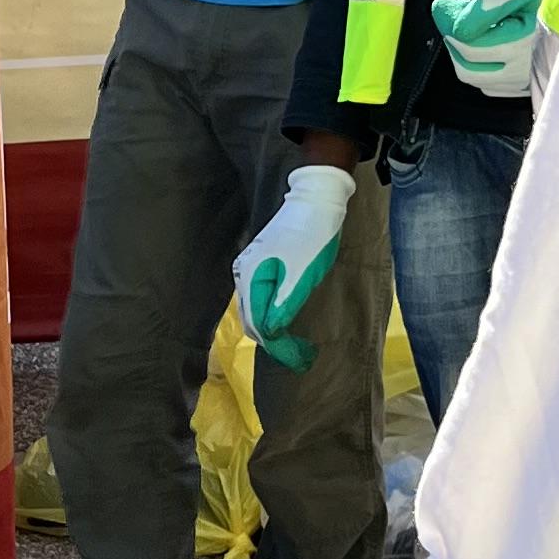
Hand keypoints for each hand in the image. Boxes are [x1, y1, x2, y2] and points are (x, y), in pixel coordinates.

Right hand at [234, 165, 354, 371]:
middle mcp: (244, 274)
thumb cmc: (312, 236)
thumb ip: (284, 306)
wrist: (315, 199)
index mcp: (251, 277)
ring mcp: (250, 268)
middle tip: (299, 356)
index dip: (277, 345)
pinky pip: (259, 297)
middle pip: (251, 318)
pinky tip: (284, 321)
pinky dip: (270, 314)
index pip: (258, 323)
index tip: (298, 359)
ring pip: (254, 309)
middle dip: (273, 340)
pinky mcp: (261, 264)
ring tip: (294, 344)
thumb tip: (271, 333)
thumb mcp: (302, 275)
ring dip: (271, 328)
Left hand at [430, 0, 552, 100]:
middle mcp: (526, 67)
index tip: (446, 1)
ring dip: (466, 52)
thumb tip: (452, 20)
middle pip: (467, 66)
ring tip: (477, 24)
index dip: (449, 20)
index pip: (467, 42)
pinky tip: (492, 39)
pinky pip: (492, 84)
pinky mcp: (530, 83)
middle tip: (459, 12)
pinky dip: (482, 64)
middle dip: (454, 39)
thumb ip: (486, 2)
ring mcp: (529, 78)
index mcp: (524, 41)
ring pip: (477, 78)